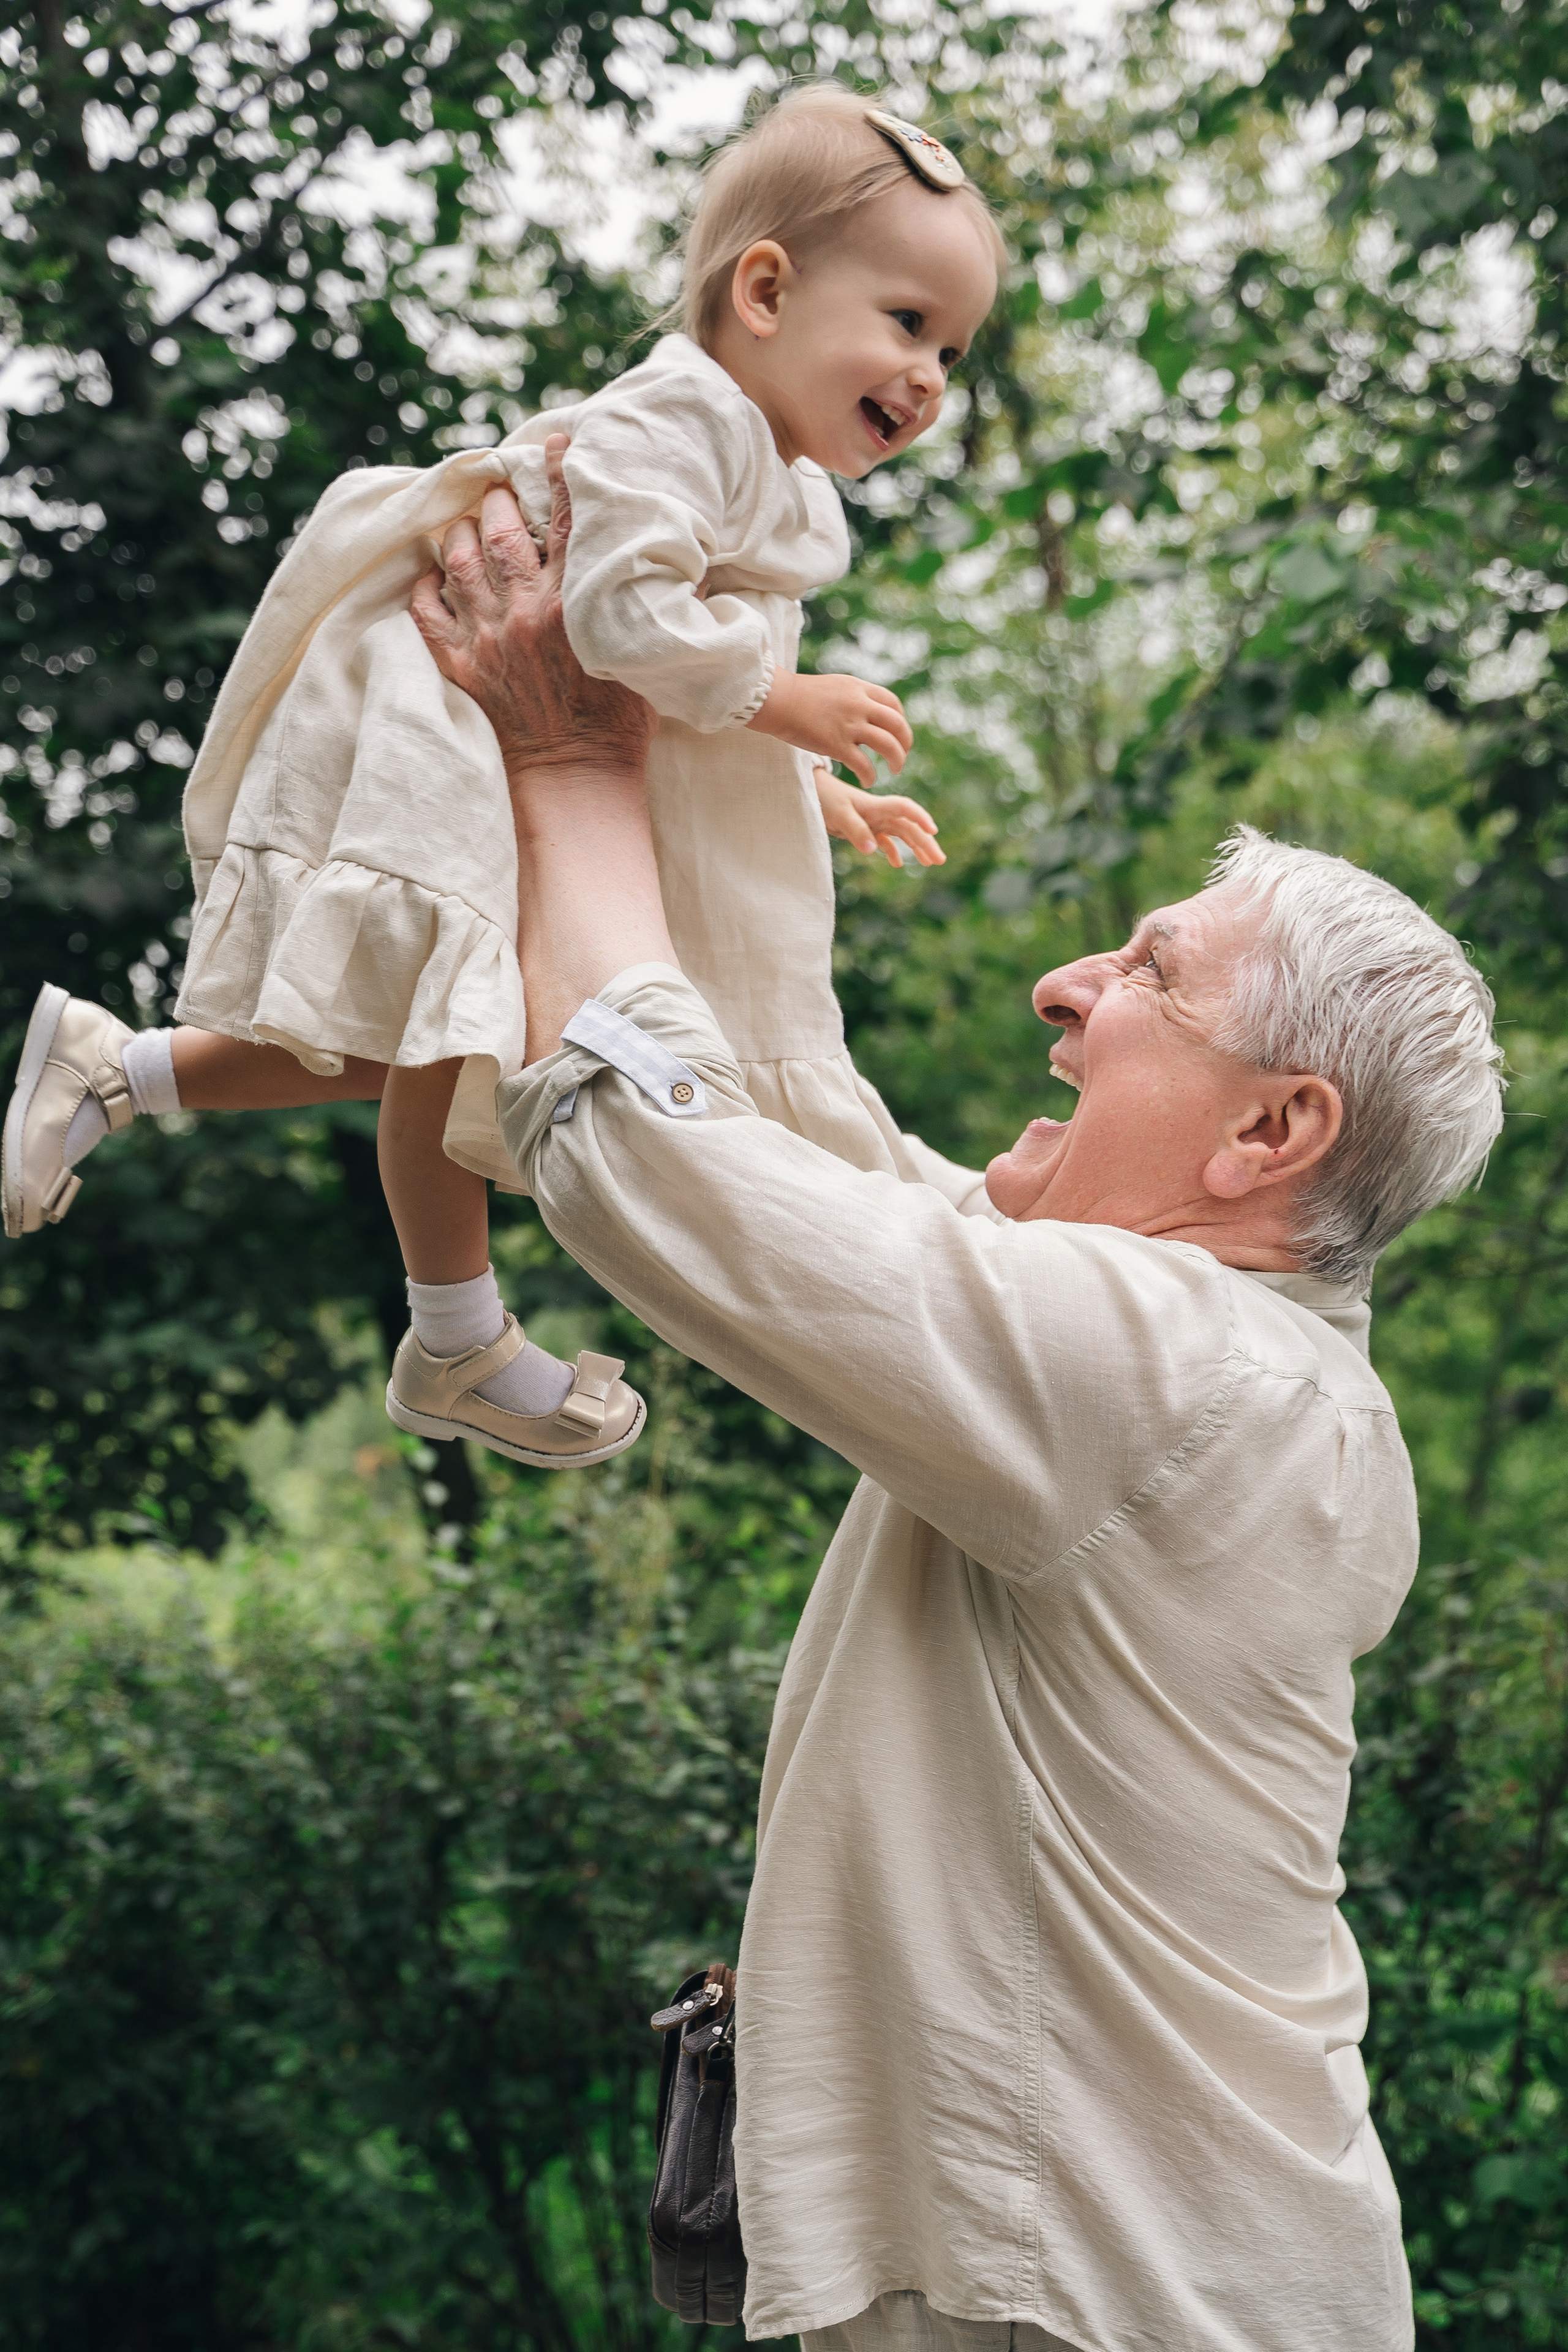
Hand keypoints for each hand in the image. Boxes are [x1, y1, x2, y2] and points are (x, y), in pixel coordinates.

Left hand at [411, 435, 654, 780]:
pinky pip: (427, 611)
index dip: (560, 473)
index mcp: (576, 602)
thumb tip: (683, 562)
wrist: (579, 776)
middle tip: (504, 491)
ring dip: (462, 534)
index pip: (568, 520)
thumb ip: (660, 603)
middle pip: (504, 532)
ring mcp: (489, 637)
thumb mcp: (648, 654)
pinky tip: (432, 575)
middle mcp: (528, 612)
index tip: (554, 443)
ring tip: (469, 524)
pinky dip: (425, 587)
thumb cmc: (621, 719)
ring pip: (461, 562)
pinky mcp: (461, 665)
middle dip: (502, 501)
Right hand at [747, 670, 911, 788]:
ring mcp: (850, 725)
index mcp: (858, 689)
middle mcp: (859, 705)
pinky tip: (868, 781)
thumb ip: (851, 698)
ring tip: (894, 770)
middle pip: (897, 725)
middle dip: (905, 743)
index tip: (898, 733)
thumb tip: (862, 710)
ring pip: (888, 745)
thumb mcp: (833, 687)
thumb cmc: (798, 696)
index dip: (901, 721)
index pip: (893, 704)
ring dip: (897, 760)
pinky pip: (864, 764)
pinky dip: (870, 775)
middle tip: (902, 755)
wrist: (776, 700)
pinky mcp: (837, 744)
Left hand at [813, 769, 944, 870]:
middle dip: (925, 842)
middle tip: (940, 860)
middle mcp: (878, 813)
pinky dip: (891, 851)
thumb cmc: (823, 797)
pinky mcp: (863, 828)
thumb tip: (873, 850)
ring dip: (915, 848)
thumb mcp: (837, 813)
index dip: (920, 818)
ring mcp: (872, 821)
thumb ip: (855, 830)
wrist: (809, 790)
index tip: (933, 831)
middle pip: (908, 827)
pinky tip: (897, 864)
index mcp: (875, 806)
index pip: (905, 808)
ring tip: (929, 863)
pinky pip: (883, 840)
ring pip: (900, 834)